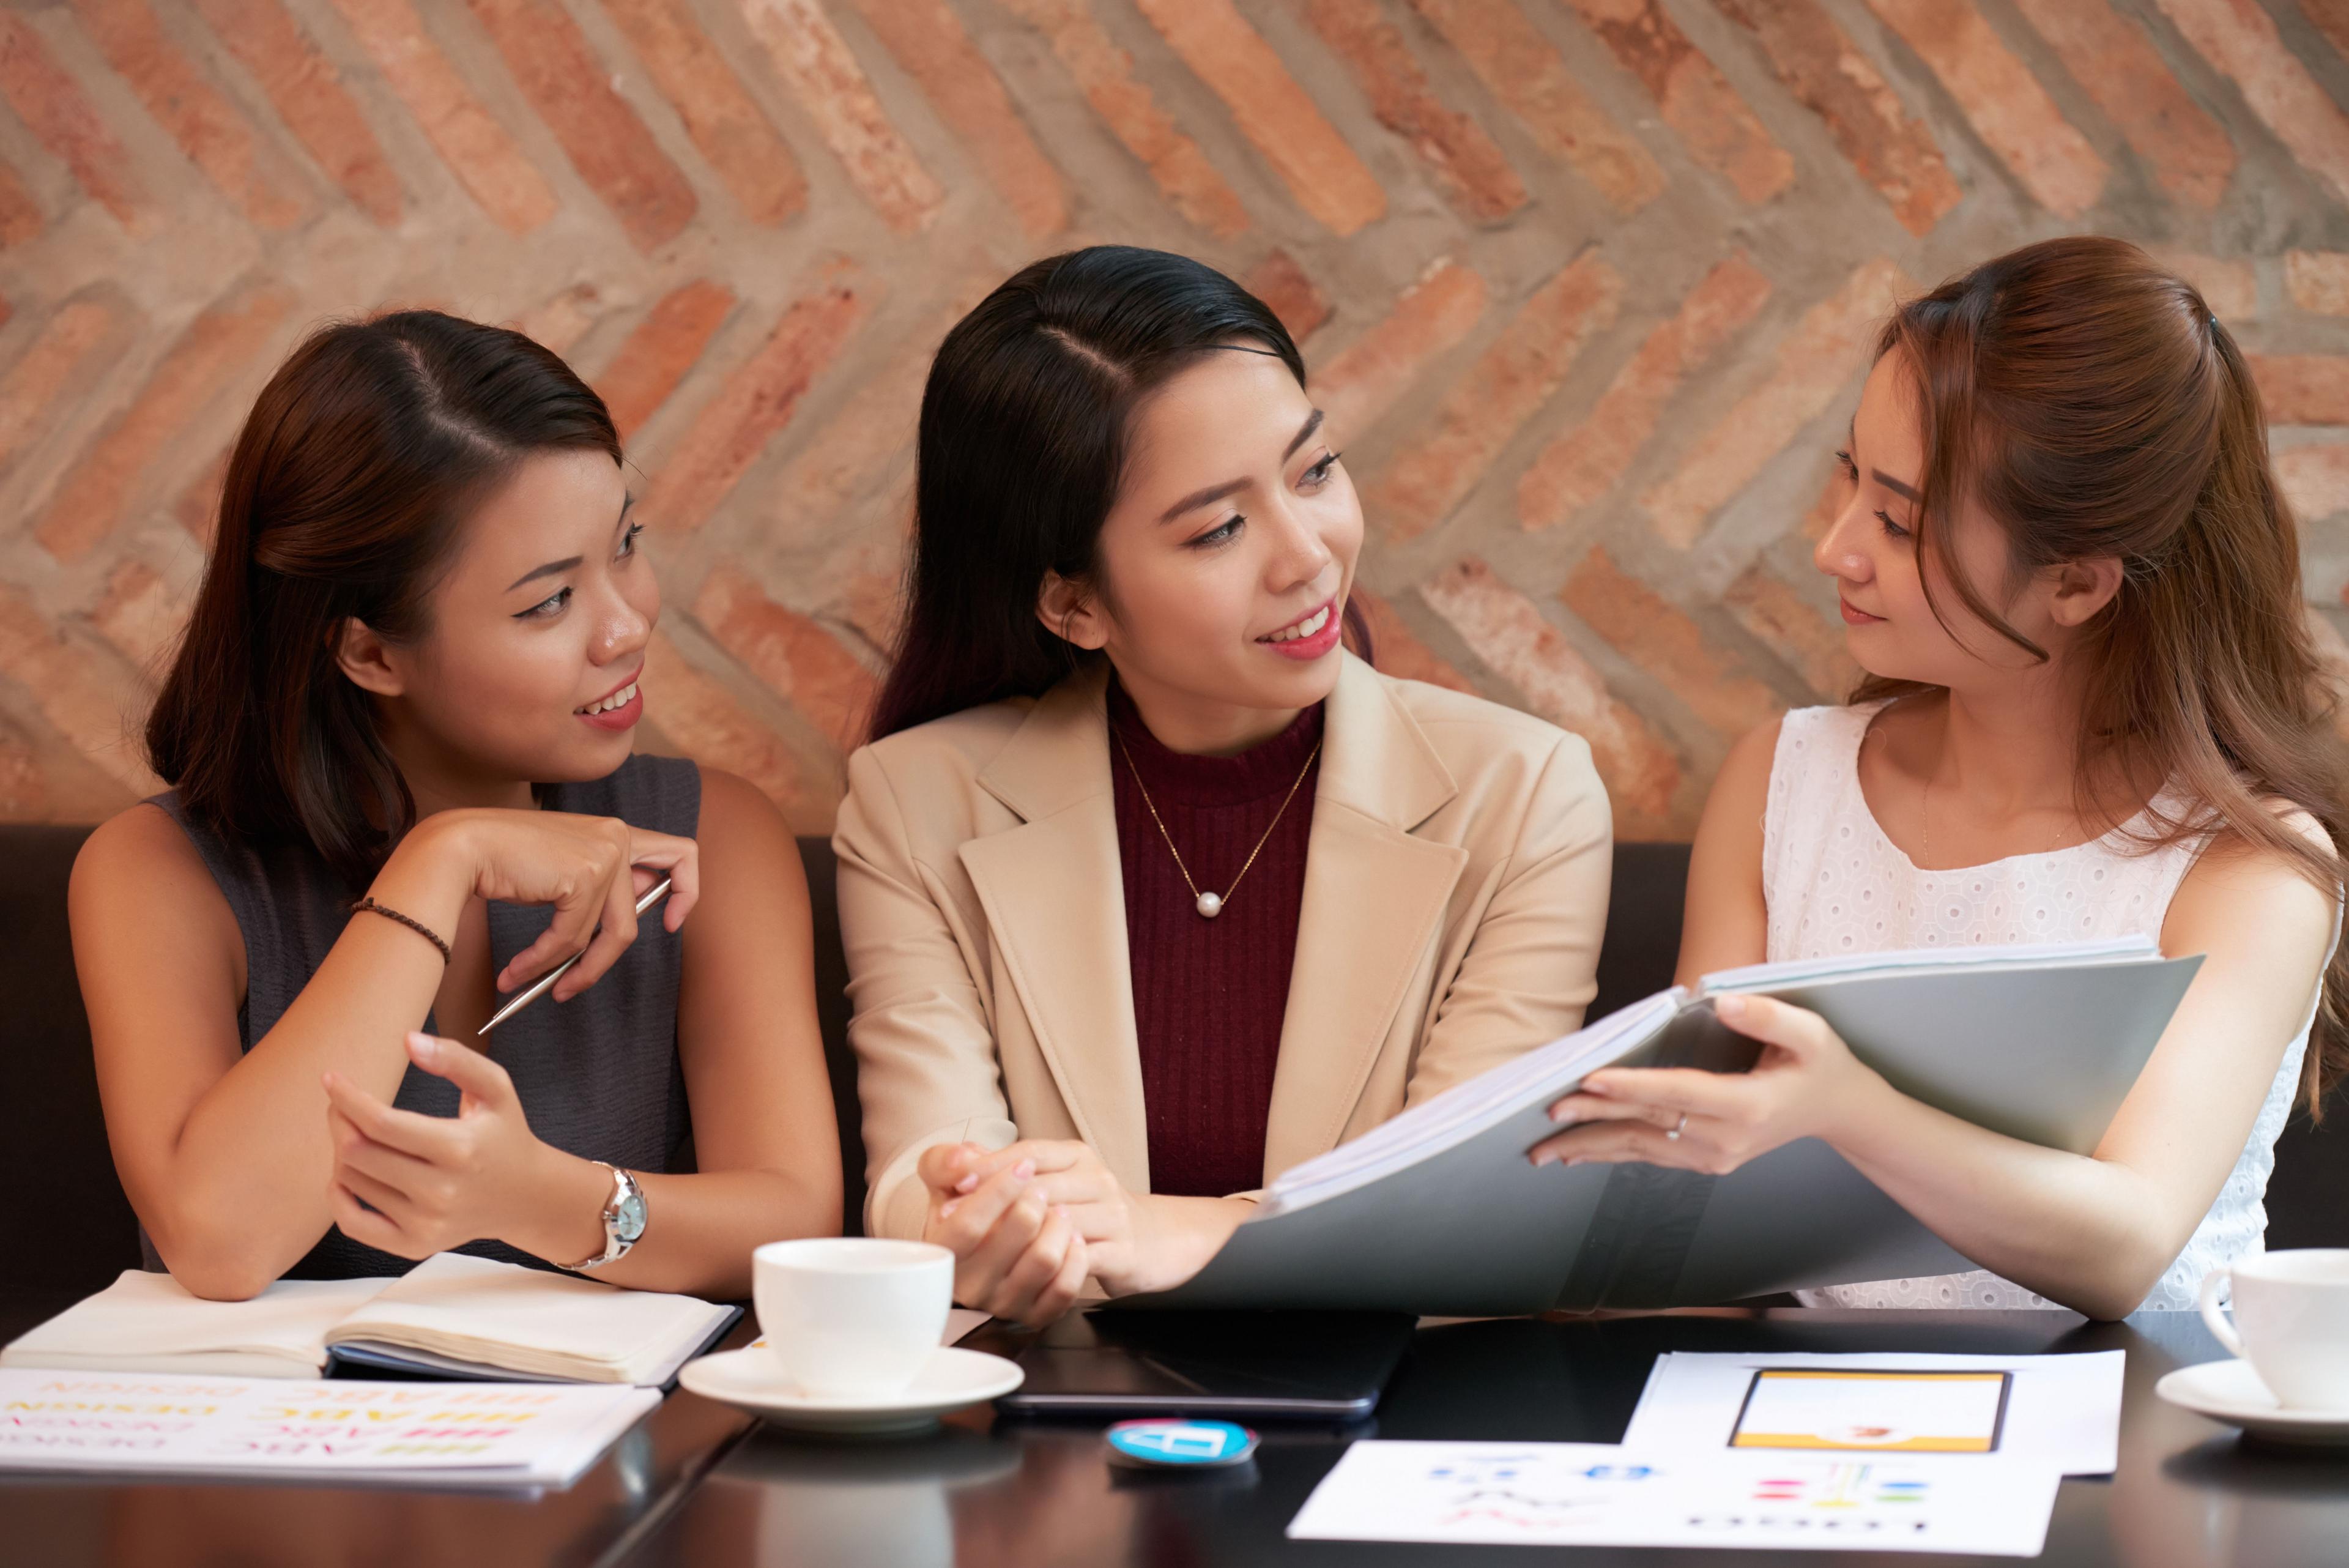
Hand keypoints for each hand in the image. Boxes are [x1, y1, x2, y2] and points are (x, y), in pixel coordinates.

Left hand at [322, 1032, 603, 1261]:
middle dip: (339, 1121)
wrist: (525, 1196)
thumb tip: (408, 1040)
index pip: (382, 1124)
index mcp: (460, 1149)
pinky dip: (339, 1195)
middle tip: (341, 1104)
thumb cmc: (504, 1134)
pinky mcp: (413, 1244)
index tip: (331, 1079)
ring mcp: (425, 1223)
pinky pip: (353, 1223)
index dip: (348, 1098)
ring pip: (352, 1182)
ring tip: (360, 1135)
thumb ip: (455, 1058)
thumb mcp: (495, 1087)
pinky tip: (346, 1175)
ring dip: (344, 1151)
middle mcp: (441, 1192)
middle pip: (358, 1153)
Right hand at [388, 809, 700, 1000]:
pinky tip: (516, 970)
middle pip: (639, 912)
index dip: (687, 890)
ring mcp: (604, 855)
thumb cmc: (501, 859)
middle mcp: (617, 836)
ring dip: (570, 968)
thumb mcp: (562, 866)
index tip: (670, 921)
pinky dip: (542, 961)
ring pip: (606, 935)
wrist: (458, 846)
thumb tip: (625, 925)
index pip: (680, 853)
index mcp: (615, 831)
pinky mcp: (584, 876)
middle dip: (609, 956)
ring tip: (530, 981)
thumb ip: (598, 886)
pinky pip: (572, 939)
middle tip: (577, 982)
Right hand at [918, 1143, 1088, 1325]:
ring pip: (1045, 1260)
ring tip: (1059, 1209)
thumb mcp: (944, 1180)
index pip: (969, 1224)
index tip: (1022, 1166)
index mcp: (943, 1252)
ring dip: (1060, 1224)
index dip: (1000, 1189)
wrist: (986, 1243)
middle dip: (1036, 1200)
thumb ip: (944, 1163)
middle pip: (1015, 1237)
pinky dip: (1076, 1256)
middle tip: (1040, 1187)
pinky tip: (1071, 1237)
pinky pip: (1065, 1289)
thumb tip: (963, 1160)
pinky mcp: (1035, 1315)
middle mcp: (970, 1285)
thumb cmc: (967, 1208)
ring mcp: (1004, 1303)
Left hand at [952, 1140, 1152, 1294]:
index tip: (955, 1183)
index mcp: (1076, 1156)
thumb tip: (961, 1160)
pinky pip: (1081, 1259)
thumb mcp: (1054, 1179)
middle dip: (993, 1202)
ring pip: (1059, 1222)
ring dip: (1016, 1236)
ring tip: (980, 1248)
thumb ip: (1008, 1169)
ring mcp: (1113, 1215)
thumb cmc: (1088, 1211)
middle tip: (953, 1219)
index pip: (1029, 1153)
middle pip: (1041, 1186)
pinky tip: (1022, 1272)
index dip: (990, 1167)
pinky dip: (1050, 1264)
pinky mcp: (1123, 1251)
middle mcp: (1097, 1179)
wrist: (1152, 1240)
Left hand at [1526, 994, 1886, 1174]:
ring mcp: (1714, 1157)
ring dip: (1590, 1146)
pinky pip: (1651, 1156)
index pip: (1678, 1093)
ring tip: (1542, 1149)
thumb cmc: (1821, 1064)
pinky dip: (1611, 1153)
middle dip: (1594, 1118)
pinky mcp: (1706, 1161)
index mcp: (1748, 1106)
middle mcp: (1726, 1139)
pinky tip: (1577, 1154)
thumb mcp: (1811, 1033)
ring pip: (1642, 1148)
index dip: (1632, 1087)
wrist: (1838, 1111)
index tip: (1590, 1079)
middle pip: (1649, 1124)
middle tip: (1548, 1111)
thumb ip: (1768, 1016)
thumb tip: (1721, 1000)